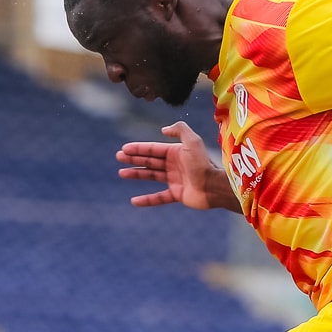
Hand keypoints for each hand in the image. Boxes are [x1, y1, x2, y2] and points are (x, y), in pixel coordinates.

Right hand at [116, 122, 230, 210]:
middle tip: (119, 157)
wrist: (212, 186)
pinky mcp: (177, 194)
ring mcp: (175, 180)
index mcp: (176, 152)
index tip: (124, 149)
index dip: (138, 148)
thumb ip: (180, 129)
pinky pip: (159, 197)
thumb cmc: (202, 164)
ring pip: (151, 176)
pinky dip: (147, 200)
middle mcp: (174, 165)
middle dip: (134, 159)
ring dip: (136, 174)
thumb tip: (163, 130)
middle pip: (150, 161)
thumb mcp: (192, 141)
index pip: (153, 149)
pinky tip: (134, 201)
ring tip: (122, 173)